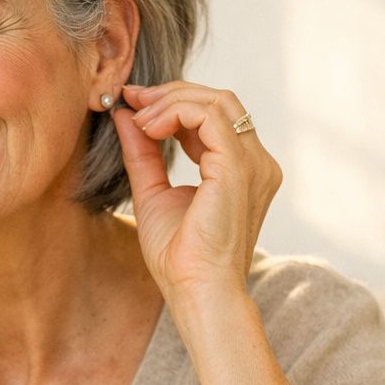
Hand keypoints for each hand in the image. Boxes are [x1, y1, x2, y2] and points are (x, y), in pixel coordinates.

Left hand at [112, 81, 281, 305]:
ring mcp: (253, 164)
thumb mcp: (153, 193)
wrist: (197, 291)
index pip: (215, 117)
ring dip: (171, 101)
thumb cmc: (180, 257)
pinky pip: (210, 116)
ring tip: (140, 118)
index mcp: (243, 170)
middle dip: (172, 93)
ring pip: (217, 101)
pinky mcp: (239, 167)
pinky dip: (175, 112)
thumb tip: (127, 115)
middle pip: (220, 101)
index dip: (173, 103)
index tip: (135, 103)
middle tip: (134, 98)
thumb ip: (143, 154)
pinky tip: (150, 128)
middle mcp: (256, 163)